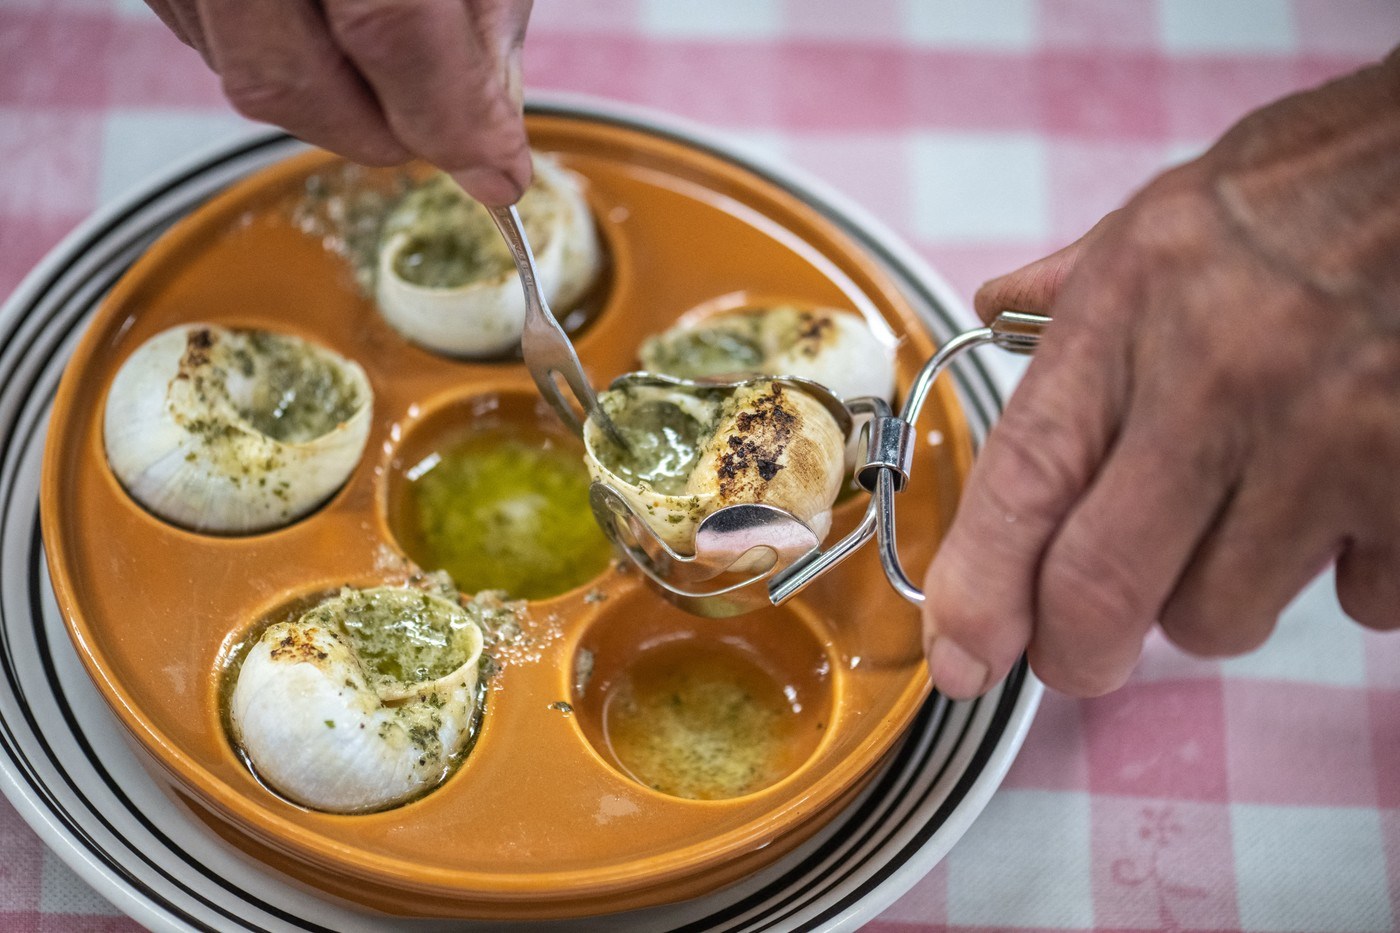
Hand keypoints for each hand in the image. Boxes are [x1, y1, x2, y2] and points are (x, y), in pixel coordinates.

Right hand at [147, 0, 533, 205]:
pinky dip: (285, 64)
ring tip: (387, 63)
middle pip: (287, 80)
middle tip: (438, 129)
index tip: (500, 174)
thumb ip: (482, 33)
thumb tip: (489, 145)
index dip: (453, 120)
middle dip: (380, 130)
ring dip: (334, 100)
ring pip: (247, 76)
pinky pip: (211, 45)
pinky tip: (327, 33)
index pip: (393, 30)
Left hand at [921, 48, 1399, 698]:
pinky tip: (1357, 500)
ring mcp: (1330, 444)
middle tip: (1078, 653)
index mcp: (1133, 310)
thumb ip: (1079, 286)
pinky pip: (1361, 603)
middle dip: (1075, 650)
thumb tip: (997, 307)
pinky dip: (1351, 574)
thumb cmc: (1323, 184)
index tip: (961, 655)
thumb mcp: (1173, 212)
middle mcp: (1218, 382)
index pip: (1024, 480)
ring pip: (1220, 615)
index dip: (980, 589)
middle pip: (1102, 588)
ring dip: (1216, 597)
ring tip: (1250, 518)